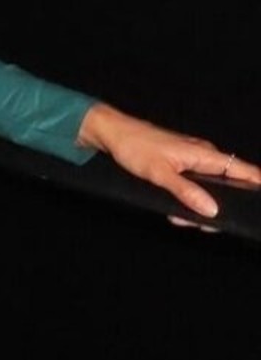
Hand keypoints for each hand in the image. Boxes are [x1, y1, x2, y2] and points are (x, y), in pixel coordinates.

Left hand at [78, 102, 260, 227]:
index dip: (257, 185)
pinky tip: (174, 211)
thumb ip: (186, 192)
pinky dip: (186, 198)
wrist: (113, 133)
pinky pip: (192, 185)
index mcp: (204, 154)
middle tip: (206, 225)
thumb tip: (213, 210)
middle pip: (227, 184)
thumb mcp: (160, 174)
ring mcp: (191, 160)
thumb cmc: (135, 147)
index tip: (259, 205)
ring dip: (198, 206)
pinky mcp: (179, 165)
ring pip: (207, 188)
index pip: (243, 169)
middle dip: (220, 207)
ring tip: (181, 219)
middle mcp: (203, 156)